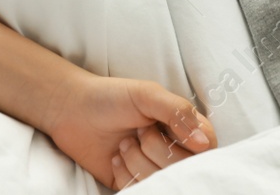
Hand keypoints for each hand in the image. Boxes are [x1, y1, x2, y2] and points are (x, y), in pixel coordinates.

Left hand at [43, 73, 216, 189]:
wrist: (72, 110)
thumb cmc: (111, 97)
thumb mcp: (147, 94)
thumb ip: (178, 111)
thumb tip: (204, 144)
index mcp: (185, 127)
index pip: (208, 149)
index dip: (188, 146)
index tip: (161, 129)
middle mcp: (174, 151)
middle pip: (184, 168)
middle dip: (155, 148)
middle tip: (138, 131)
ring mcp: (155, 169)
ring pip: (161, 181)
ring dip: (136, 160)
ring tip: (124, 142)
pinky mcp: (135, 184)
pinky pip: (141, 189)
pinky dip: (124, 174)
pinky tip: (114, 157)